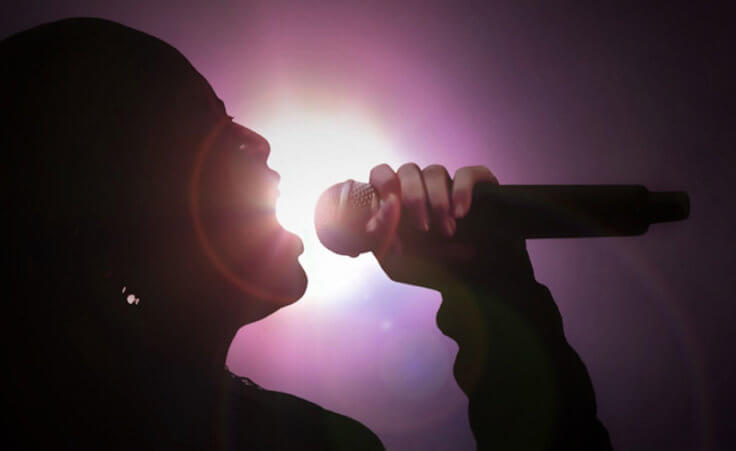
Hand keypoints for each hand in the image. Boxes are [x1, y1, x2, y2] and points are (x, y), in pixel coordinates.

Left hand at [366, 163, 498, 288]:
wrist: (465, 283)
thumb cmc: (423, 269)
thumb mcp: (395, 261)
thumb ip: (381, 236)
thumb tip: (384, 210)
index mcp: (395, 200)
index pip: (382, 173)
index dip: (384, 183)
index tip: (391, 208)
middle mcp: (420, 187)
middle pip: (409, 170)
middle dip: (414, 197)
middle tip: (423, 228)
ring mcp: (447, 185)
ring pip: (435, 171)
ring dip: (438, 201)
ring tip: (446, 232)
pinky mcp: (476, 186)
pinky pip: (467, 174)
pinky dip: (462, 190)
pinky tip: (461, 214)